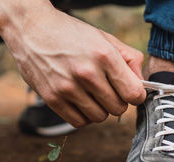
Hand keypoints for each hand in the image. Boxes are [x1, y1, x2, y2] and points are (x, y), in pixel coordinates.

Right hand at [0, 4, 144, 126]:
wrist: (31, 27)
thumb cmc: (72, 34)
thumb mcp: (105, 38)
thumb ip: (130, 59)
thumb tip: (142, 84)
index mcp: (104, 55)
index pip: (134, 94)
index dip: (136, 95)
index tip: (130, 92)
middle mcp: (86, 73)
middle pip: (118, 108)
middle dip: (117, 101)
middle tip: (108, 89)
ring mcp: (67, 87)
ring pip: (100, 117)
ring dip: (100, 109)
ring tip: (92, 93)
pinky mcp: (52, 98)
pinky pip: (79, 122)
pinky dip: (83, 115)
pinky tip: (80, 101)